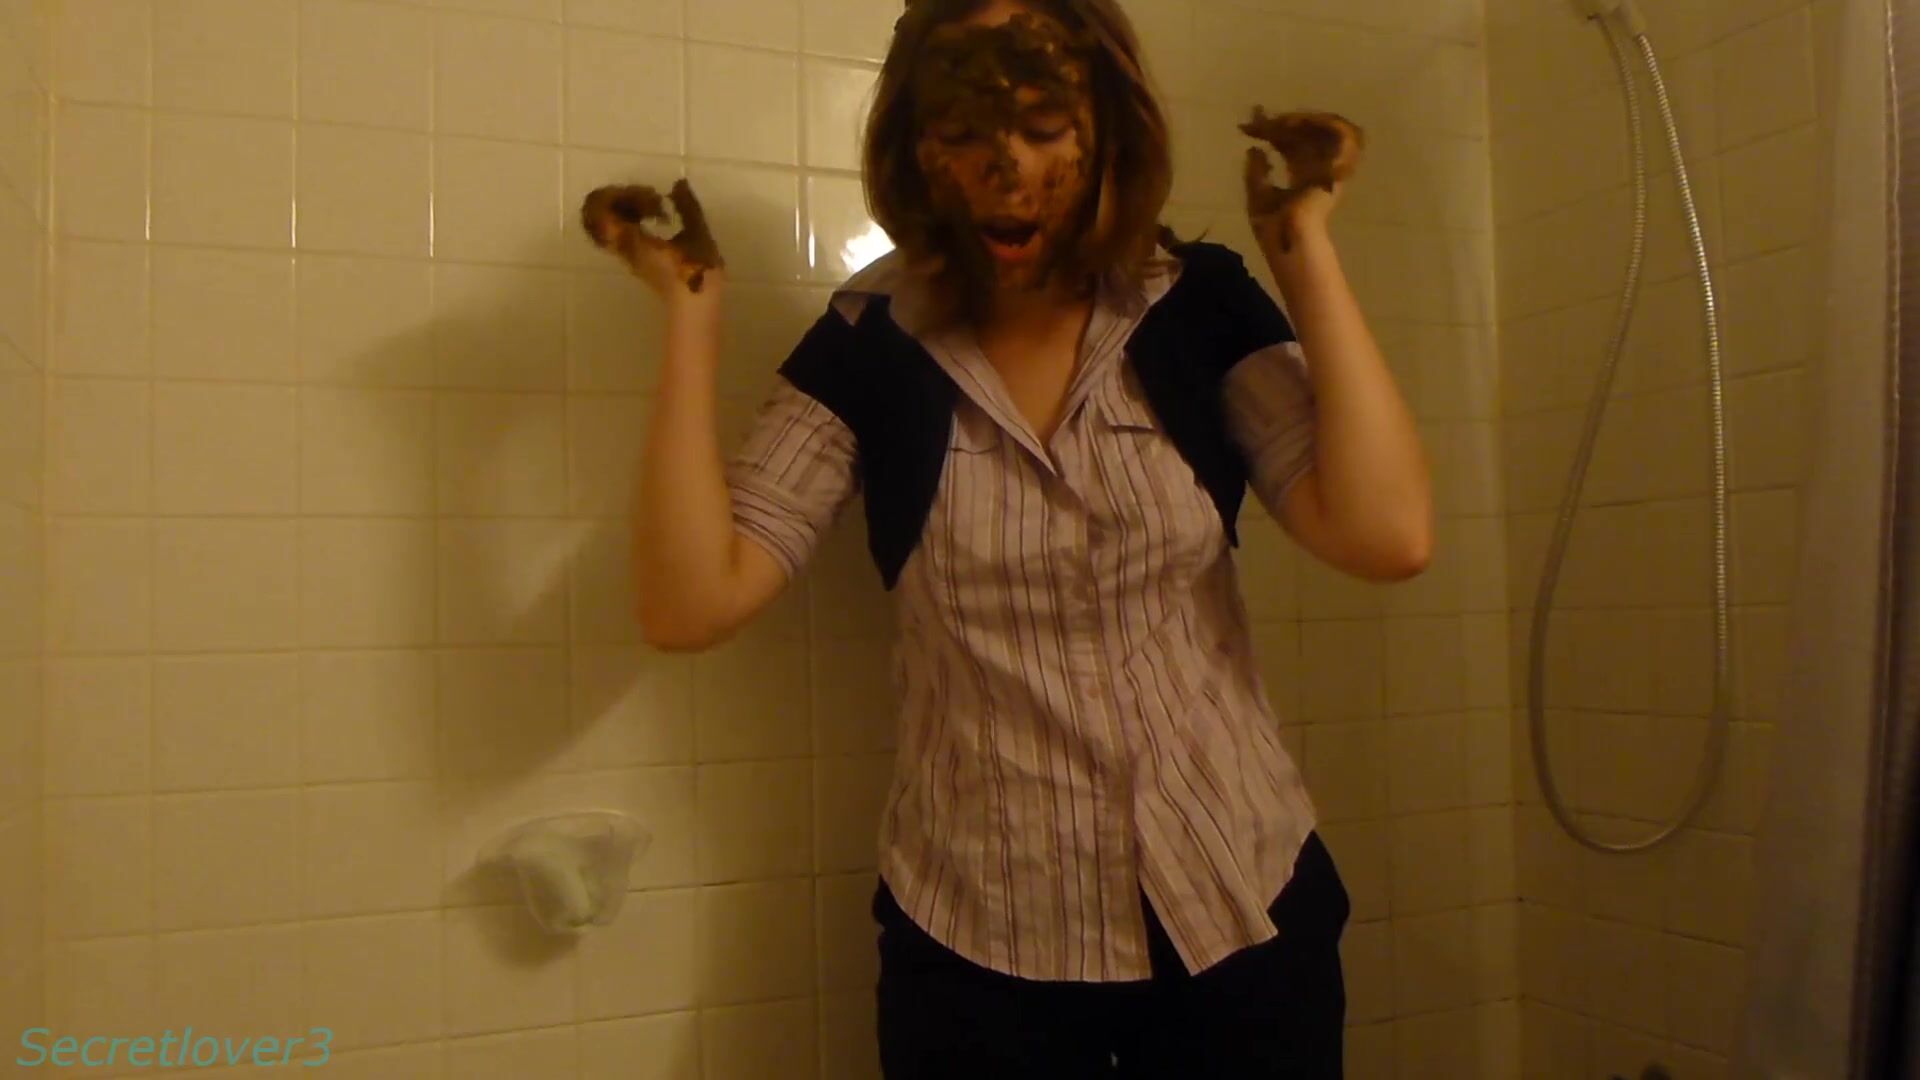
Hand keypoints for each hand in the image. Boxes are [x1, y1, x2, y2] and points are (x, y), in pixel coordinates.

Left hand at [580, 180, 726, 296]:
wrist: (694, 308)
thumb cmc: (695, 272)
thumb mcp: (696, 235)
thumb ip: (686, 207)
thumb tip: (677, 185)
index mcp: (633, 239)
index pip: (606, 210)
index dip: (622, 194)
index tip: (651, 195)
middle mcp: (624, 248)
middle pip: (603, 216)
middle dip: (623, 199)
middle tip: (650, 198)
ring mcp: (628, 257)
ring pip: (612, 226)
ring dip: (629, 210)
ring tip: (655, 208)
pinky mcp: (637, 262)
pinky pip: (622, 235)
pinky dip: (633, 222)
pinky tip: (657, 222)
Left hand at [1240, 109, 1364, 254]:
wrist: (1289, 235)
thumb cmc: (1274, 225)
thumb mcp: (1258, 195)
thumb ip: (1256, 172)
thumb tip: (1253, 149)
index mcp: (1302, 178)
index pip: (1290, 147)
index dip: (1273, 132)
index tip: (1254, 121)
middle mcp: (1318, 169)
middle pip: (1304, 136)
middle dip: (1283, 122)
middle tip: (1258, 114)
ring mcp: (1330, 167)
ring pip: (1324, 130)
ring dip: (1302, 119)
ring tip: (1279, 119)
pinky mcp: (1339, 165)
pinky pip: (1340, 134)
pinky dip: (1322, 123)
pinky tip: (1296, 121)